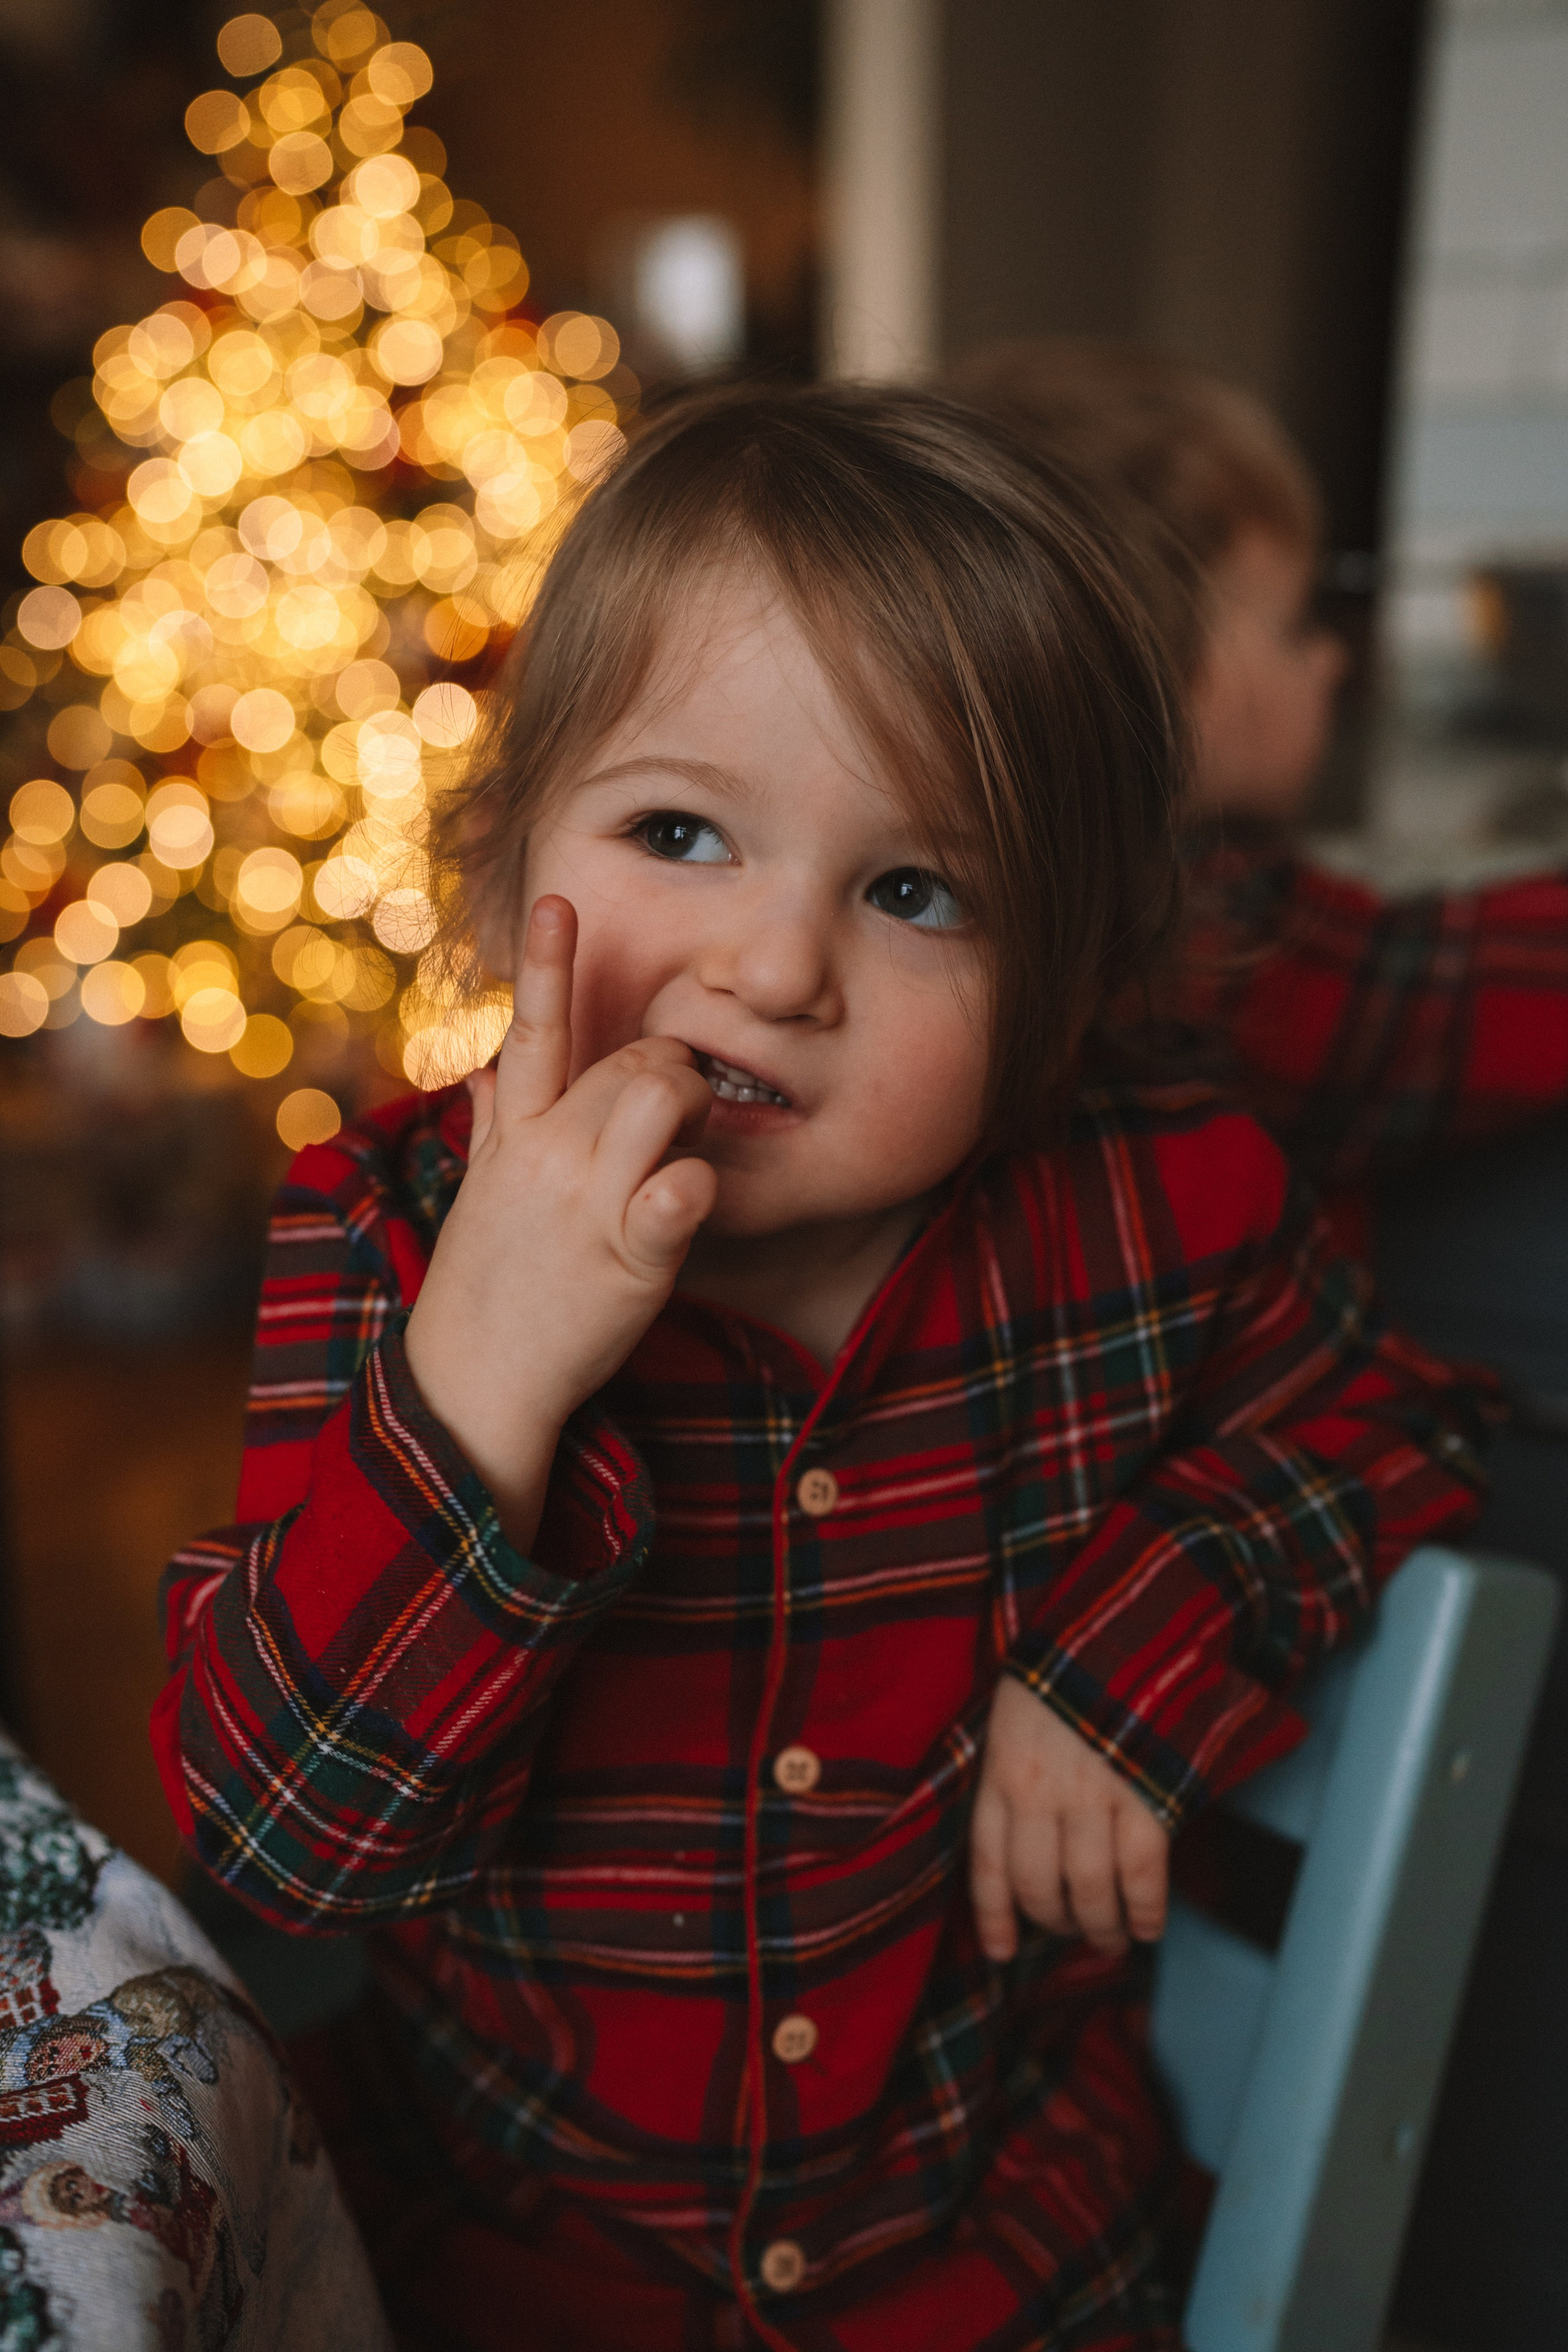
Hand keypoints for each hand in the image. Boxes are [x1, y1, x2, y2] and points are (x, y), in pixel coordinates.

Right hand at [404, 895, 715, 1549]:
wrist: (474, 1375)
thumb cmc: (494, 1279)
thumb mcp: (485, 1191)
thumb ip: (493, 1123)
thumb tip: (484, 1073)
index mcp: (517, 1132)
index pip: (535, 1030)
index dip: (548, 962)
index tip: (558, 900)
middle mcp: (550, 1154)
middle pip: (637, 1060)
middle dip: (676, 1072)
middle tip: (680, 1118)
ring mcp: (589, 1202)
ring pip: (663, 1098)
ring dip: (695, 1110)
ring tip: (686, 1149)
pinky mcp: (630, 1256)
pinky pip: (680, 1190)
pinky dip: (694, 1186)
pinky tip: (684, 1199)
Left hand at [969, 1674, 1168, 1961]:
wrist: (1120, 1626)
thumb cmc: (1059, 1678)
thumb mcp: (1013, 1721)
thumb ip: (1009, 1778)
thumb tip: (1018, 1853)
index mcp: (999, 1770)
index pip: (987, 1865)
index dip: (994, 1917)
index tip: (1001, 1952)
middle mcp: (1037, 1790)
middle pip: (1038, 1886)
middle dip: (1055, 1922)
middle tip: (1072, 1933)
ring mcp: (1091, 1793)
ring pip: (1088, 1889)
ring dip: (1100, 1927)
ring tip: (1109, 1940)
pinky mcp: (1143, 1792)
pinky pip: (1142, 1872)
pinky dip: (1144, 1909)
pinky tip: (1147, 1926)